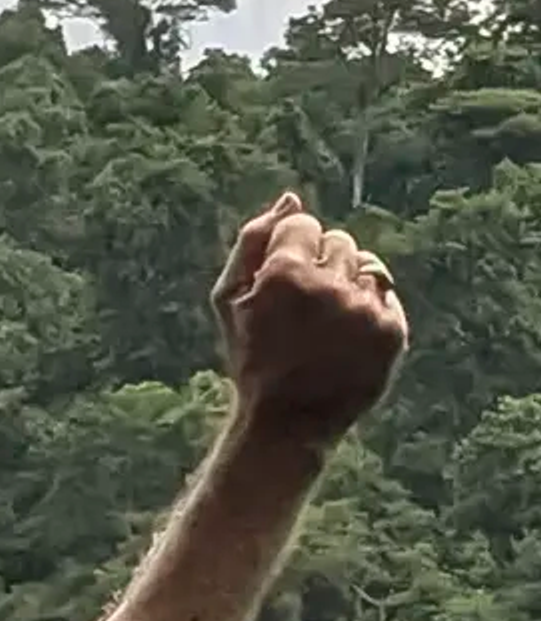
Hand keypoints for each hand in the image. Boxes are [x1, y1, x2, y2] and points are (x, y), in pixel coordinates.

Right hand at [214, 194, 403, 446]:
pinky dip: (369, 307)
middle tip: (302, 310)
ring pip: (367, 262)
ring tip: (326, 321)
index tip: (279, 287)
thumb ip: (252, 242)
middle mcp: (327, 286)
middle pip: (338, 240)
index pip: (301, 224)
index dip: (288, 253)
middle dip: (322, 266)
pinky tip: (346, 335)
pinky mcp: (391, 329)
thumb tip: (291, 198)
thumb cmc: (252, 357)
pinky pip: (386, 292)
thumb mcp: (228, 301)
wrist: (287, 421)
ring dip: (348, 282)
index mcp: (282, 274)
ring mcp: (363, 309)